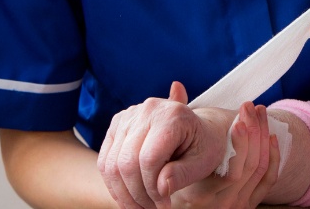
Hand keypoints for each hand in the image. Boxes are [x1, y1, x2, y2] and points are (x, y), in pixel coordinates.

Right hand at [98, 82, 231, 207]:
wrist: (201, 129)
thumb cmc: (205, 146)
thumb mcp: (203, 162)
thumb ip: (182, 175)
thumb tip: (161, 189)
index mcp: (173, 115)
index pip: (149, 159)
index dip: (152, 189)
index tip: (164, 205)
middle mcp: (148, 110)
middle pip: (126, 162)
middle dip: (137, 194)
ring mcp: (128, 115)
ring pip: (111, 165)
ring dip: (123, 193)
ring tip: (141, 208)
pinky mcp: (117, 124)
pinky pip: (105, 161)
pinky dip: (114, 185)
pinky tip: (130, 198)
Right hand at [168, 101, 278, 208]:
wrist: (181, 201)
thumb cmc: (169, 177)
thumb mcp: (169, 160)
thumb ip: (173, 127)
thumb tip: (177, 85)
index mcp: (198, 195)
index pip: (232, 170)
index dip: (241, 141)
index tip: (241, 117)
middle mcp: (219, 205)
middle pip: (249, 166)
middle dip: (254, 132)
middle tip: (249, 107)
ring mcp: (234, 207)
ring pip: (259, 169)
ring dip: (263, 136)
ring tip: (258, 111)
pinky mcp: (247, 206)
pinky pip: (268, 179)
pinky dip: (274, 156)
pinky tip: (271, 135)